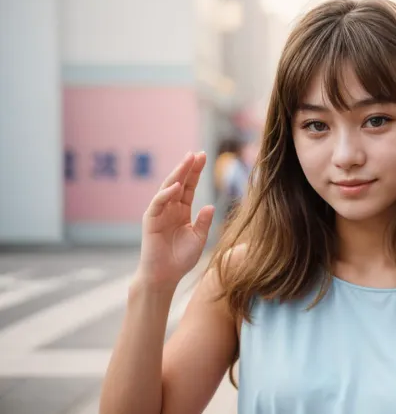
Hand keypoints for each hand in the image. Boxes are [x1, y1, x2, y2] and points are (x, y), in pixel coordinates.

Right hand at [137, 152, 214, 288]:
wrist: (165, 276)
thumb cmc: (181, 259)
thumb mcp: (198, 238)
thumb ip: (204, 222)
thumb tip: (210, 205)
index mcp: (182, 210)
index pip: (189, 186)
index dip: (196, 172)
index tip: (203, 156)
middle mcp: (170, 208)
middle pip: (179, 182)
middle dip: (187, 167)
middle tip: (196, 153)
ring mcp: (159, 213)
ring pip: (167, 188)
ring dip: (177, 174)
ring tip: (188, 161)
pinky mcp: (150, 220)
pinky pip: (158, 203)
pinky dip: (166, 194)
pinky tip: (177, 186)